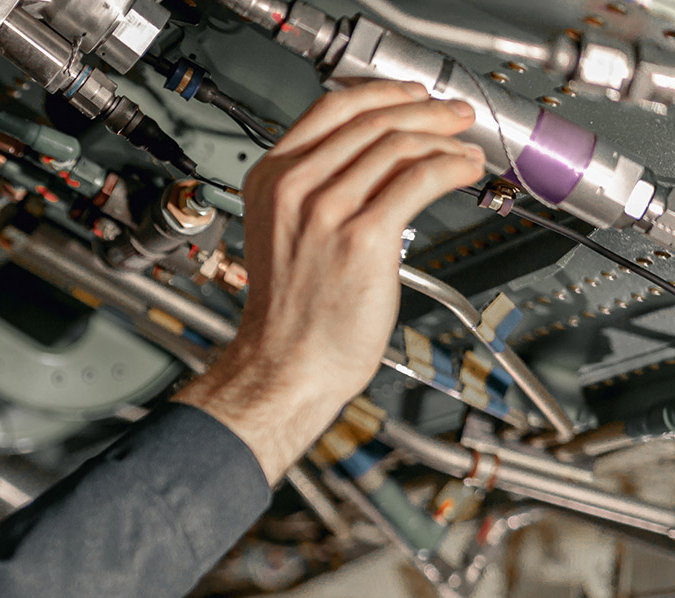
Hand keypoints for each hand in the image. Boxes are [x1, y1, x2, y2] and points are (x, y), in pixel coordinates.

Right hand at [174, 81, 485, 481]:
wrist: (286, 364)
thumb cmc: (290, 313)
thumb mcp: (284, 233)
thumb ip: (315, 190)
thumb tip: (374, 158)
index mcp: (270, 181)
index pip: (331, 109)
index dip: (381, 93)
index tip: (412, 96)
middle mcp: (295, 189)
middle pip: (371, 121)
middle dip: (425, 110)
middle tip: (454, 116)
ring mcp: (326, 211)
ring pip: (399, 145)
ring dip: (445, 139)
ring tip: (466, 149)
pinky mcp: (363, 237)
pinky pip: (420, 179)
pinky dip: (451, 167)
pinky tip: (464, 172)